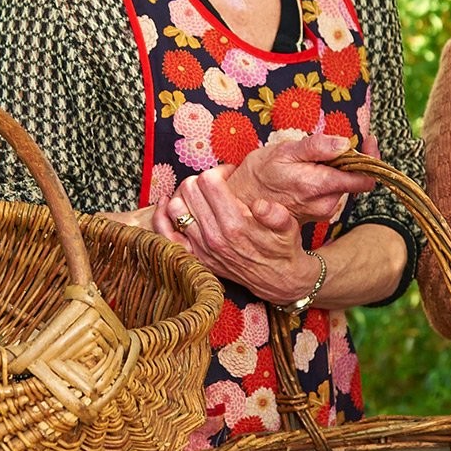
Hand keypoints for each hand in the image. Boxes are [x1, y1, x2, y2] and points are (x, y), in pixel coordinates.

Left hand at [154, 170, 319, 305]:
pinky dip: (161, 217)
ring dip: (184, 195)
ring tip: (199, 193)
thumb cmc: (282, 248)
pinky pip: (165, 235)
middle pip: (190, 189)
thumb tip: (261, 205)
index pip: (209, 181)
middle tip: (216, 182)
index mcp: (236, 225)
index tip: (230, 174)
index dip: (219, 171)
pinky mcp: (194, 257)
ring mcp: (201, 248)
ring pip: (175, 207)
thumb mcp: (289, 228)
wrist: (277, 280)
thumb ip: (277, 214)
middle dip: (202, 179)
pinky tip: (167, 204)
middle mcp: (214, 236)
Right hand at [223, 134, 374, 224]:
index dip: (371, 158)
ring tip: (321, 155)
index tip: (368, 140)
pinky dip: (331, 177)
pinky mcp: (318, 213)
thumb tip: (345, 143)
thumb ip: (316, 147)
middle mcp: (325, 204)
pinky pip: (334, 192)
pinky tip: (315, 168)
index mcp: (319, 186)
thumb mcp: (284, 151)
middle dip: (353, 159)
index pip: (363, 178)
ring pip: (345, 185)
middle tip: (342, 141)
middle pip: (356, 180)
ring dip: (340, 168)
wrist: (241, 202)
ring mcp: (322, 211)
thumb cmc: (259, 174)